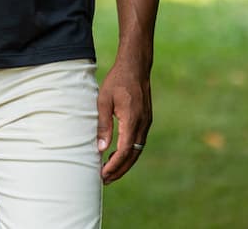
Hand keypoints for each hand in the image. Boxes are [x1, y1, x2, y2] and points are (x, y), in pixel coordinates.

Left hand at [96, 58, 151, 183]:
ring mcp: (146, 122)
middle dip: (119, 169)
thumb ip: (103, 125)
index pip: (125, 150)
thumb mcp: (104, 100)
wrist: (135, 67)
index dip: (114, 165)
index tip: (103, 173)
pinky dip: (129, 152)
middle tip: (105, 180)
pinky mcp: (146, 120)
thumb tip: (101, 149)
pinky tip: (118, 154)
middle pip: (133, 155)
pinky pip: (138, 141)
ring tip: (109, 171)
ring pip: (137, 150)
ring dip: (125, 163)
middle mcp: (142, 124)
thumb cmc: (117, 81)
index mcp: (132, 120)